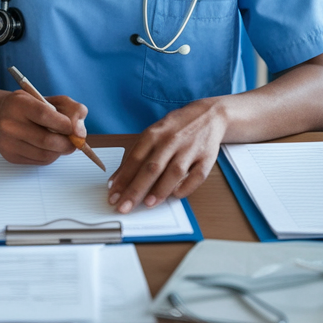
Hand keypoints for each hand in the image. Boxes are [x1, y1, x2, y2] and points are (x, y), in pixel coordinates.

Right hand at [0, 90, 88, 164]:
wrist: (0, 114)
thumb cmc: (30, 106)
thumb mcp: (52, 100)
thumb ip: (73, 110)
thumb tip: (80, 133)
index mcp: (19, 103)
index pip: (44, 115)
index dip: (64, 124)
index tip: (72, 128)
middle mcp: (9, 123)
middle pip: (46, 140)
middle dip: (67, 143)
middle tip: (74, 141)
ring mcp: (7, 142)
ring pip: (45, 154)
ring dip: (59, 151)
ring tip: (60, 143)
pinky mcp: (10, 156)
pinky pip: (39, 161)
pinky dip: (50, 156)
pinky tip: (48, 147)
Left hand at [107, 98, 227, 212]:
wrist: (208, 115)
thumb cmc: (176, 127)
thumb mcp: (153, 134)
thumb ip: (136, 155)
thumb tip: (117, 180)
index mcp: (154, 134)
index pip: (135, 159)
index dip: (123, 179)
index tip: (113, 195)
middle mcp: (171, 140)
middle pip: (152, 168)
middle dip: (136, 190)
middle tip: (124, 207)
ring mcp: (190, 149)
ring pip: (174, 172)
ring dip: (160, 190)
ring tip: (147, 204)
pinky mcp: (207, 157)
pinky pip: (197, 175)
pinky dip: (187, 187)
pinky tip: (175, 195)